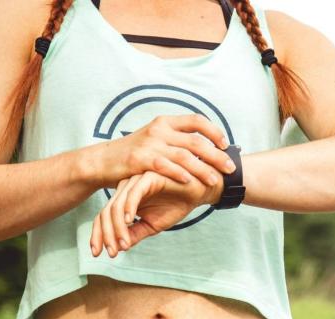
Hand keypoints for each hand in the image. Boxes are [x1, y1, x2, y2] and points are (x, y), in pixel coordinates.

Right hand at [79, 114, 235, 189]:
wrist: (103, 161)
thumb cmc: (134, 154)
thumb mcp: (155, 140)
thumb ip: (175, 141)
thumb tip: (201, 148)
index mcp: (165, 122)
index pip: (197, 120)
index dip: (214, 132)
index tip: (226, 145)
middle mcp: (159, 129)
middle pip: (196, 141)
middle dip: (216, 155)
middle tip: (230, 168)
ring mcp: (150, 144)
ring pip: (185, 156)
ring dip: (203, 169)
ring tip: (215, 180)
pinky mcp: (140, 159)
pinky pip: (165, 166)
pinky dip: (180, 174)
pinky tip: (190, 182)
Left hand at [90, 169, 223, 257]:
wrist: (199, 192)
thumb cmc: (176, 205)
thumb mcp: (153, 225)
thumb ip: (135, 233)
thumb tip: (118, 248)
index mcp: (126, 198)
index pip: (105, 216)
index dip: (99, 235)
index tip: (100, 253)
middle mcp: (127, 188)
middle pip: (107, 211)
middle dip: (107, 234)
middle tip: (112, 252)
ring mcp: (136, 181)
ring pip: (117, 204)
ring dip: (118, 227)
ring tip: (123, 244)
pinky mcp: (149, 176)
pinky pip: (134, 192)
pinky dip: (130, 207)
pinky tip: (130, 222)